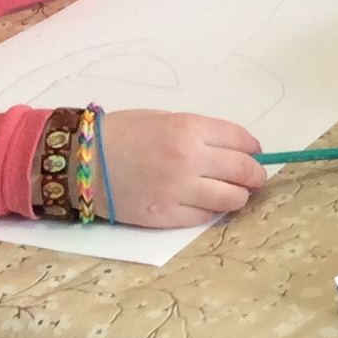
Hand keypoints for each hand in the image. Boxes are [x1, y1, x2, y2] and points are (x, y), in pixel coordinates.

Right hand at [100, 110, 265, 225]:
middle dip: (254, 175)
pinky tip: (203, 203)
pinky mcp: (166, 217)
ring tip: (232, 193)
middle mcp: (190, 160)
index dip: (253, 148)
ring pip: (232, 199)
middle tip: (254, 177)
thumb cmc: (122, 133)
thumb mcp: (164, 119)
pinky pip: (205, 217)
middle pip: (244, 171)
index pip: (241, 141)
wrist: (81, 162)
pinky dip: (210, 210)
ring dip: (238, 196)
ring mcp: (179, 191)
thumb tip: (235, 148)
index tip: (255, 152)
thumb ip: (200, 133)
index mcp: (189, 130)